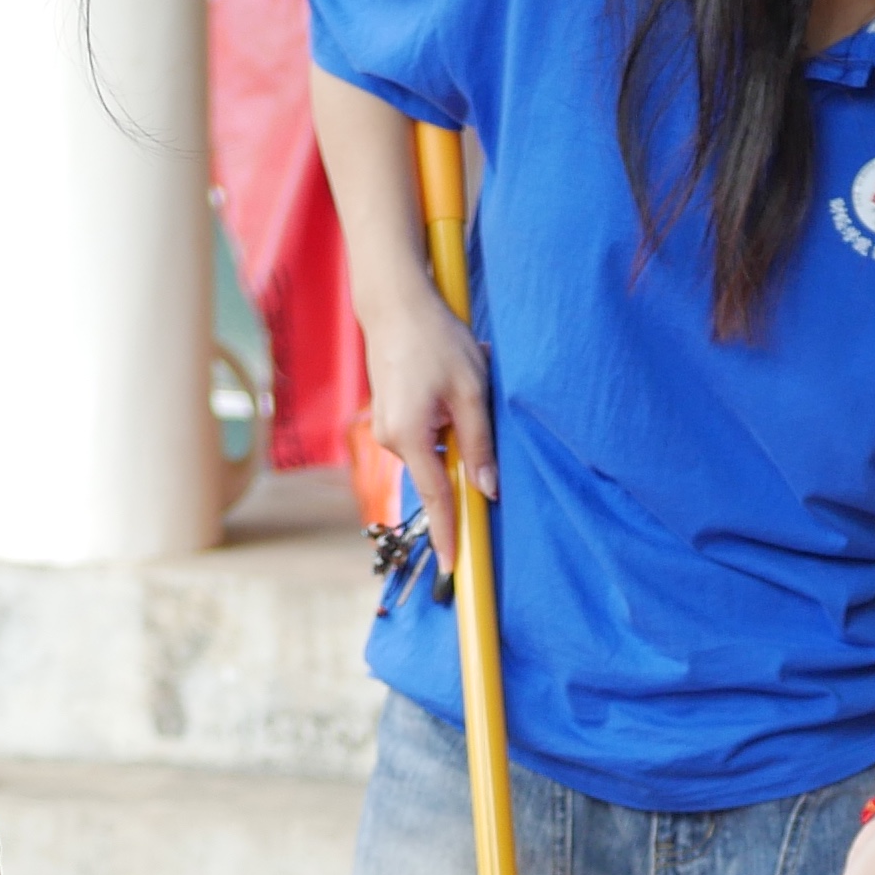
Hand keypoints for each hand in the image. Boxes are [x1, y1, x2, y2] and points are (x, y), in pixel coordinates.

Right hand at [360, 284, 490, 573]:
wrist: (395, 305)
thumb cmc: (436, 341)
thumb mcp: (471, 392)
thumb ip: (480, 445)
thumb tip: (488, 489)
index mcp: (410, 437)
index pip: (436, 498)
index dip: (449, 534)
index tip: (455, 568)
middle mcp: (390, 440)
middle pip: (438, 474)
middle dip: (463, 457)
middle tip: (472, 403)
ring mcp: (386, 430)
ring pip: (434, 453)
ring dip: (455, 429)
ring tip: (458, 379)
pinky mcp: (390, 419)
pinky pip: (424, 438)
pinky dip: (443, 423)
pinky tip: (446, 382)